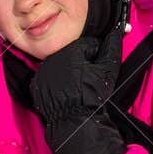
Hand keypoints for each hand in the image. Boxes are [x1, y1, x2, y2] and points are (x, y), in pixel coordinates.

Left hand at [29, 23, 126, 153]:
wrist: (74, 122)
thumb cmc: (92, 96)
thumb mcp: (108, 70)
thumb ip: (112, 48)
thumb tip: (116, 31)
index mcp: (70, 51)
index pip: (87, 45)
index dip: (97, 56)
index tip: (99, 69)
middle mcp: (52, 58)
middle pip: (72, 54)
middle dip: (82, 63)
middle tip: (89, 80)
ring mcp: (42, 72)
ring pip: (60, 65)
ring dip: (69, 72)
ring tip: (78, 87)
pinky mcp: (36, 85)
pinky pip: (49, 78)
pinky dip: (57, 82)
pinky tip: (66, 92)